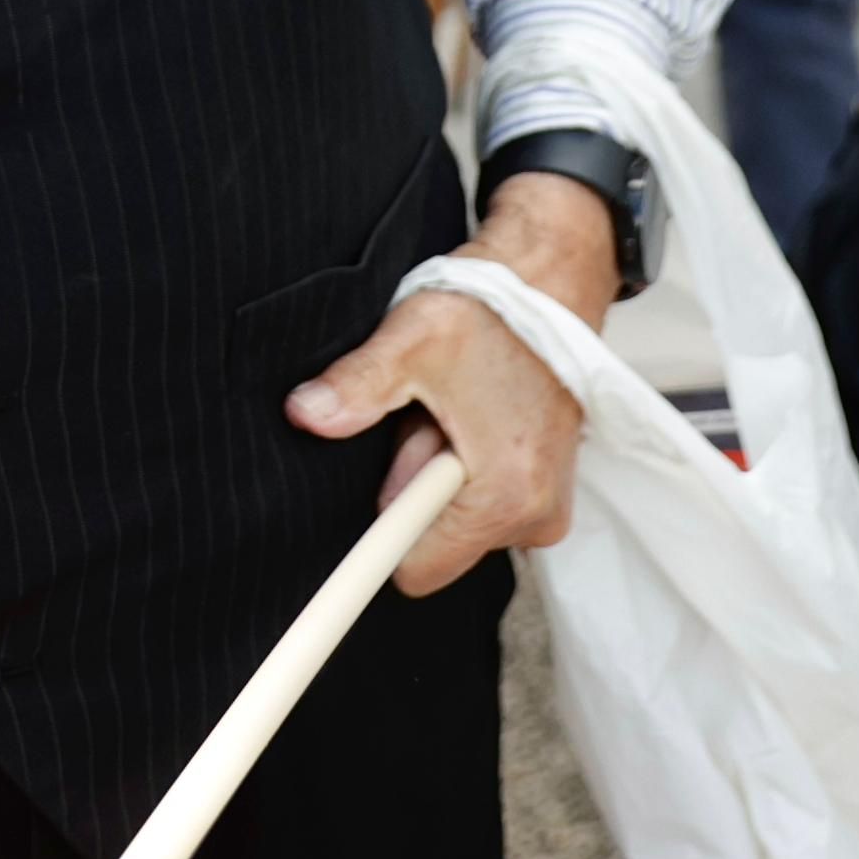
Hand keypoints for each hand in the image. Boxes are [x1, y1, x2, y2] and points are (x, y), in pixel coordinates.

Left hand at [287, 173, 610, 589]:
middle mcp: (535, 517)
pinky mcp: (545, 494)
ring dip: (439, 473)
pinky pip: (481, 502)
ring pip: (455, 518)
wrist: (552, 289)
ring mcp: (545, 509)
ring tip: (454, 409)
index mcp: (505, 495)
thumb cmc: (493, 312)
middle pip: (433, 539)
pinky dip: (466, 467)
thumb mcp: (412, 340)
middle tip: (428, 417)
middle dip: (415, 483)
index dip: (381, 531)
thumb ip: (356, 386)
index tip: (373, 484)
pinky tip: (474, 417)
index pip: (417, 570)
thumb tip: (306, 414)